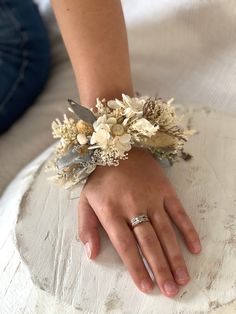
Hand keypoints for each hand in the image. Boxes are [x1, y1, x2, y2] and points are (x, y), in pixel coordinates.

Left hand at [77, 147, 200, 297]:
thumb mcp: (85, 200)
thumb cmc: (100, 177)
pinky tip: (194, 247)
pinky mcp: (164, 190)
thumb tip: (92, 254)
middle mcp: (133, 207)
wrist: (117, 146)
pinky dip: (187, 230)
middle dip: (160, 269)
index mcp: (111, 211)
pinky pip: (178, 212)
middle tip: (171, 290)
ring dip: (175, 256)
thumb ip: (87, 227)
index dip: (136, 268)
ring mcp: (151, 198)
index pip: (125, 246)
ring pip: (165, 232)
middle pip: (148, 243)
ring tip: (183, 278)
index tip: (146, 286)